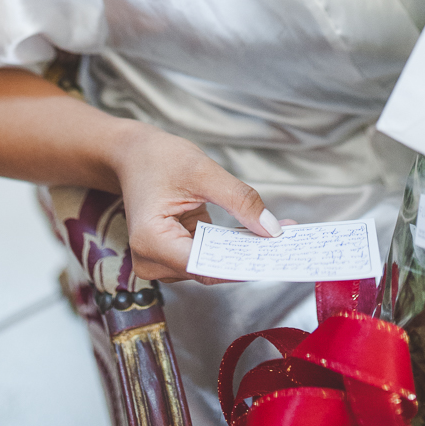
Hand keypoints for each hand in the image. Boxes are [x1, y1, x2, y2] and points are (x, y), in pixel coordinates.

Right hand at [111, 122, 282, 283]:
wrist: (134, 155)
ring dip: (243, 252)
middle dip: (248, 257)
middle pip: (209, 270)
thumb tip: (272, 229)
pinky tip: (258, 234)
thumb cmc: (159, 158)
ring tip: (280, 236)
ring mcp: (161, 263)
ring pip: (211, 267)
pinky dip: (232, 247)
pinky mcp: (173, 257)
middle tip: (290, 244)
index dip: (241, 264)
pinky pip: (209, 257)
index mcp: (151, 241)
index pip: (203, 266)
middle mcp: (151, 261)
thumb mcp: (203, 171)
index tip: (275, 257)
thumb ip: (239, 200)